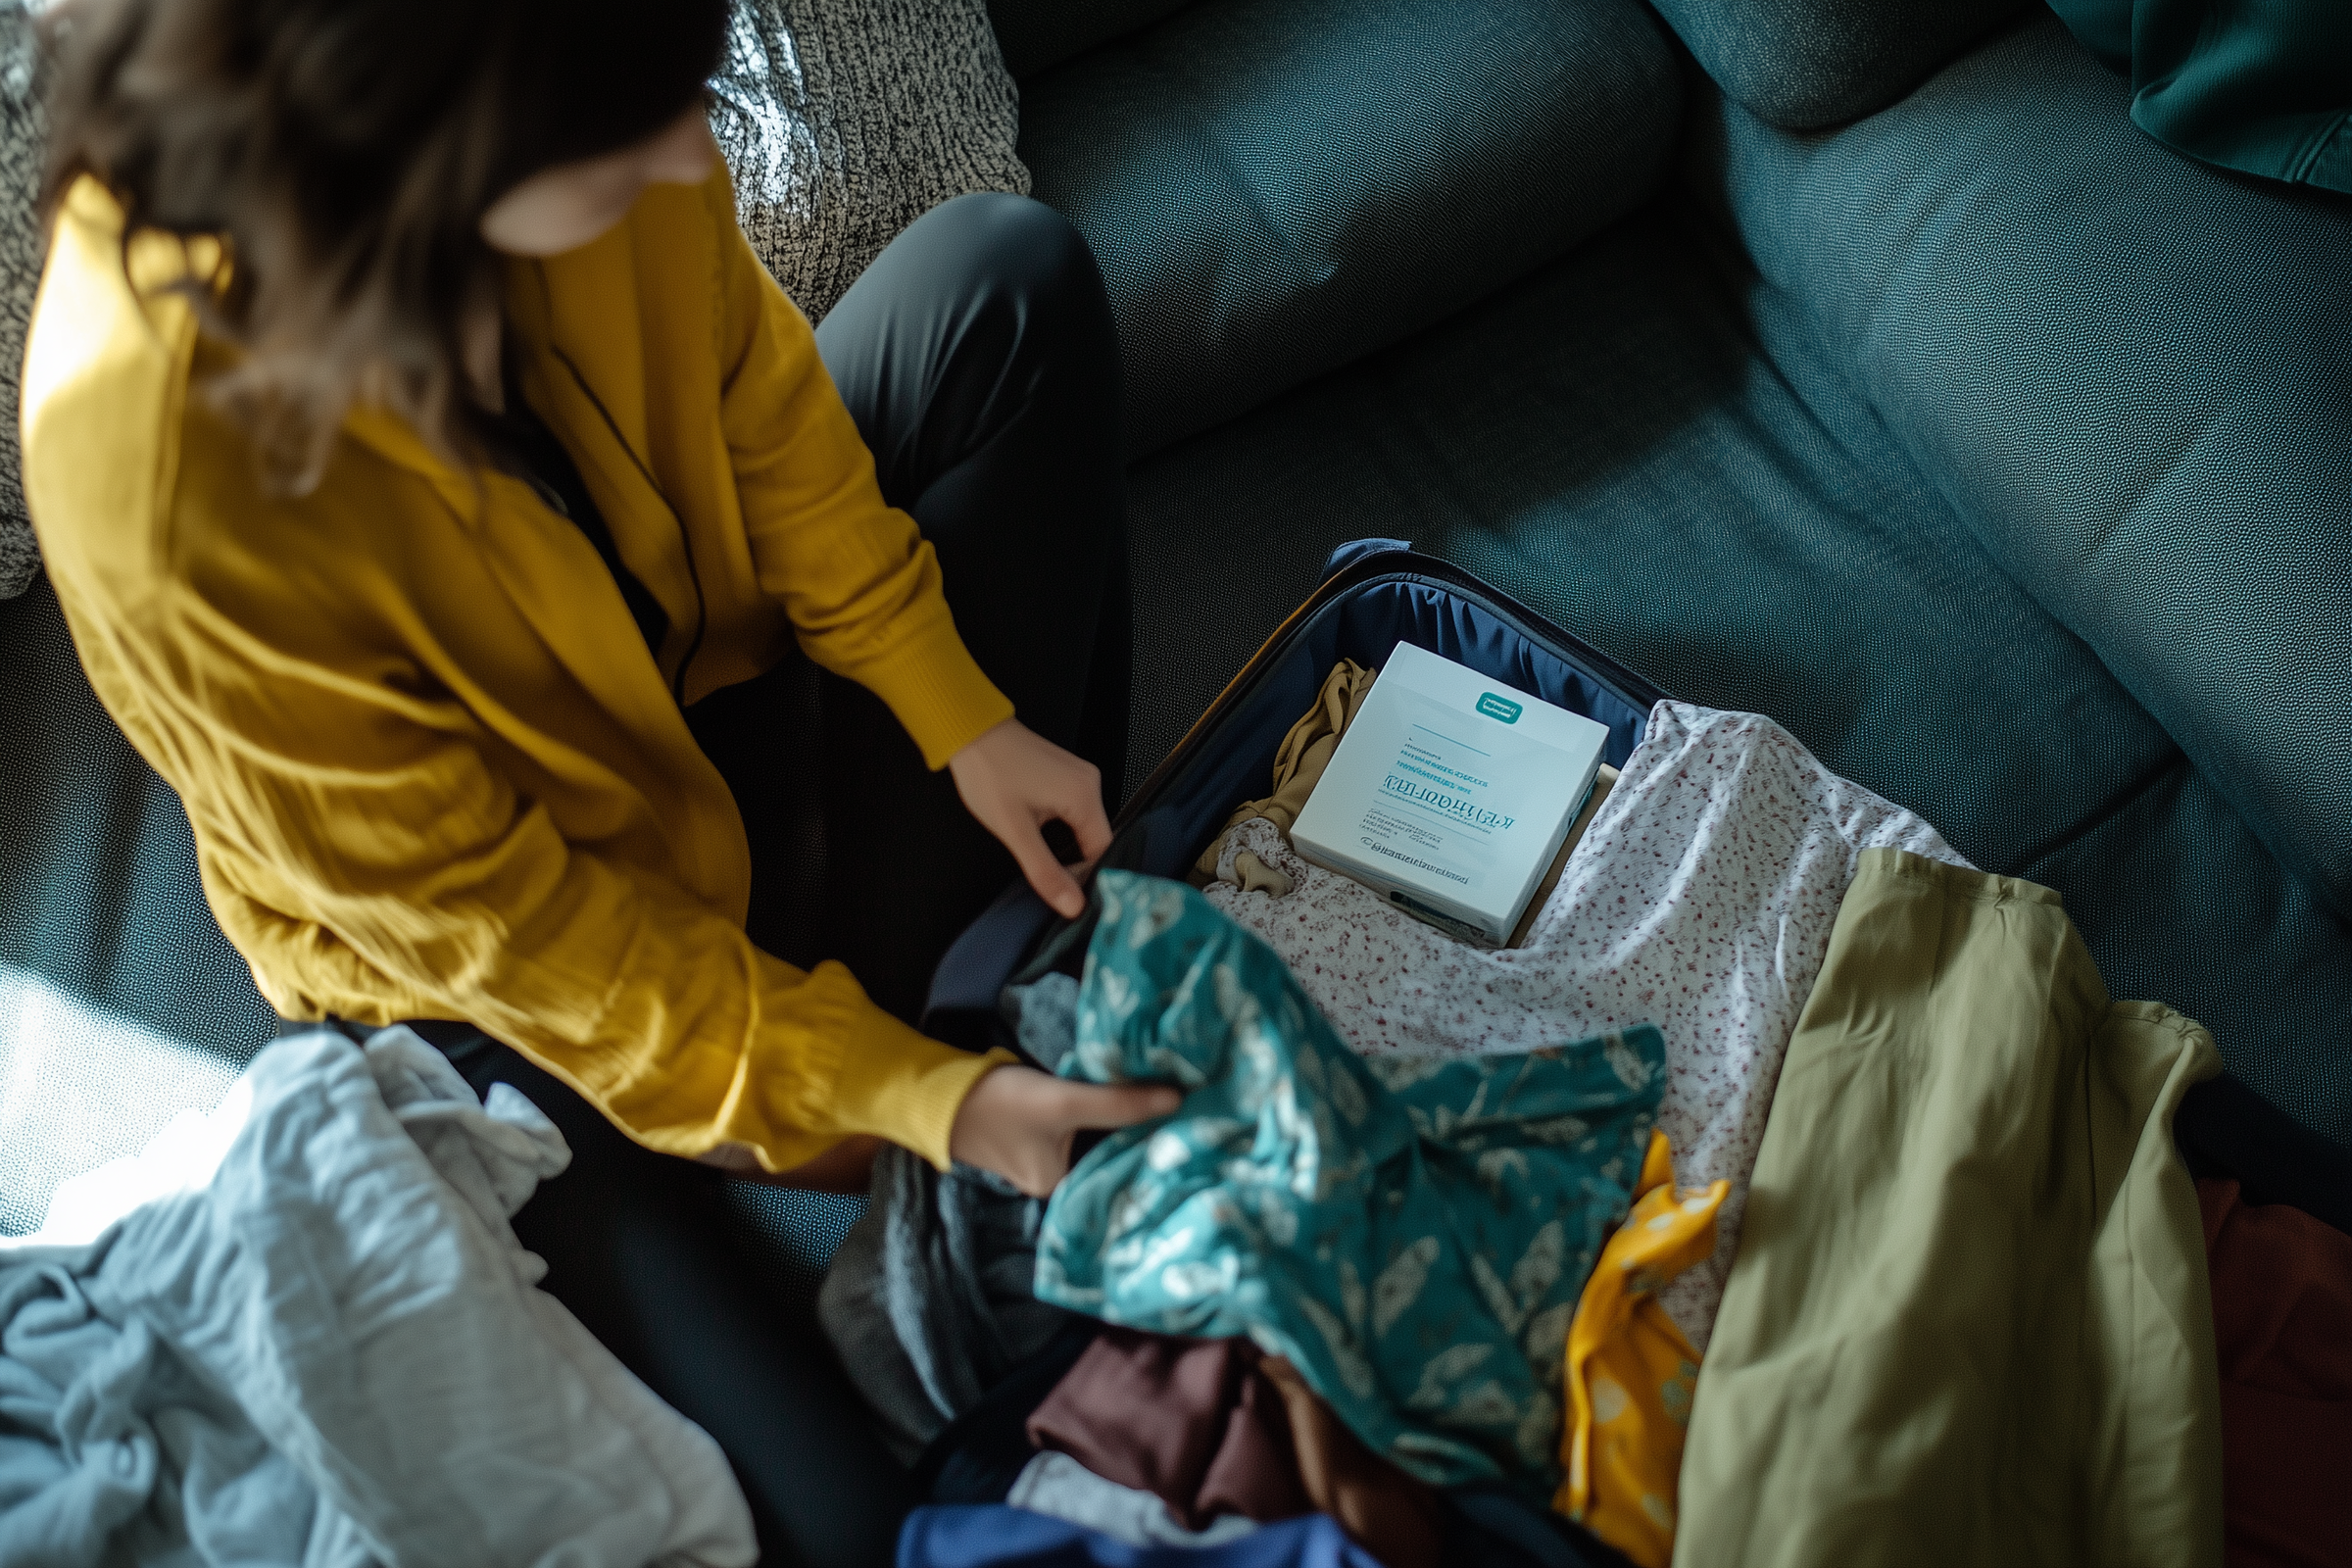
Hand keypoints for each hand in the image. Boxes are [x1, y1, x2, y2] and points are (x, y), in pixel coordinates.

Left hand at [947, 718, 1110, 918]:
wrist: (970, 733)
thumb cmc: (988, 773)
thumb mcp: (1015, 831)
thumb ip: (1045, 871)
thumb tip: (1071, 904)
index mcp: (1083, 796)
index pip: (1104, 851)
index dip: (1089, 877)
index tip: (1070, 895)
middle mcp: (1089, 783)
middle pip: (1097, 839)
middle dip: (1078, 864)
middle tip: (1053, 881)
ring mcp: (1079, 776)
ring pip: (1085, 826)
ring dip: (1068, 846)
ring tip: (1044, 858)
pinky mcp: (1066, 775)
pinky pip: (1076, 811)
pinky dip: (1063, 829)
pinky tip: (1041, 834)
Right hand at [948, 1063, 1181, 1196]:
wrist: (940, 1092)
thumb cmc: (1000, 1104)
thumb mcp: (1063, 1101)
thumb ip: (1117, 1103)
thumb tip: (1178, 1099)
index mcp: (1061, 1190)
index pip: (1120, 1173)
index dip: (1154, 1151)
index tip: (1195, 1131)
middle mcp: (1055, 1184)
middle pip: (1110, 1159)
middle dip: (1142, 1138)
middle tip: (1191, 1114)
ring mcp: (1045, 1160)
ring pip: (1097, 1144)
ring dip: (1123, 1126)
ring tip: (1171, 1106)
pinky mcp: (1038, 1137)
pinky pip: (1082, 1132)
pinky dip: (1103, 1119)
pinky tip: (1130, 1101)